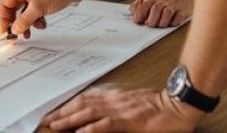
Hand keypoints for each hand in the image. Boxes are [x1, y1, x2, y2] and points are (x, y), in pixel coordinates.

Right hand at [0, 0, 79, 37]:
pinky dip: (36, 18)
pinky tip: (42, 23)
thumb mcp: (38, 8)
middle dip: (17, 23)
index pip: (4, 5)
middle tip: (17, 36)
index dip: (3, 20)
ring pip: (25, 11)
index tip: (6, 33)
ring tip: (33, 30)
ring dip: (28, 22)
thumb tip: (14, 29)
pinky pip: (34, 10)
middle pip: (14, 9)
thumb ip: (24, 21)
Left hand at [42, 87, 201, 132]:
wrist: (179, 105)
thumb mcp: (135, 106)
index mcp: (115, 98)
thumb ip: (118, 109)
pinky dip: (90, 128)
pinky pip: (105, 124)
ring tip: (55, 126)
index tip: (55, 112)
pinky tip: (80, 132)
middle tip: (47, 120)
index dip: (69, 106)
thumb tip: (102, 116)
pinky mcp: (129, 120)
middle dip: (63, 113)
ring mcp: (120, 109)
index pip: (86, 99)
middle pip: (82, 104)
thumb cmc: (160, 107)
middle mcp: (114, 100)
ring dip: (69, 119)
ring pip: (88, 112)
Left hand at [129, 0, 192, 26]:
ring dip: (162, 22)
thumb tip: (130, 11)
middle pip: (155, 9)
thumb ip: (137, 5)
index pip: (144, 6)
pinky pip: (179, 17)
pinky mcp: (182, 10)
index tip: (138, 21)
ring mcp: (173, 5)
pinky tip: (171, 22)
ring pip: (167, 13)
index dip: (139, 14)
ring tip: (160, 24)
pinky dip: (174, 22)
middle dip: (151, 20)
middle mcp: (162, 2)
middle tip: (150, 24)